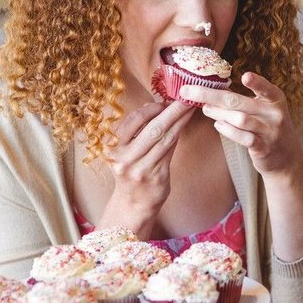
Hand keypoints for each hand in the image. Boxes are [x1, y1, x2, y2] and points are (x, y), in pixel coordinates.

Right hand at [100, 100, 194, 232]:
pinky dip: (178, 134)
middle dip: (171, 110)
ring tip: (190, 108)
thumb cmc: (130, 171)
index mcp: (112, 148)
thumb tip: (153, 106)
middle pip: (152, 128)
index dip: (151, 108)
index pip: (133, 120)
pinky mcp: (156, 176)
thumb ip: (137, 130)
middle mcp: (124, 158)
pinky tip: (185, 124)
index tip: (165, 100)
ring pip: (164, 138)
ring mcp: (141, 168)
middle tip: (185, 98)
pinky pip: (170, 150)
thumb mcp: (125, 151)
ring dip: (180, 120)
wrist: (132, 204)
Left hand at [180, 72, 300, 176]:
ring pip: (240, 119)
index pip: (266, 88)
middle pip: (239, 102)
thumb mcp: (265, 109)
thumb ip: (244, 100)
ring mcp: (270, 131)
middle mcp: (275, 113)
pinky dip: (228, 131)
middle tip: (188, 90)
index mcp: (275, 99)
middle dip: (210, 95)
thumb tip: (210, 91)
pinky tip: (218, 125)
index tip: (245, 76)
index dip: (257, 82)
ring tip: (205, 109)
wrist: (286, 157)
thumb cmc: (268, 127)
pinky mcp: (264, 147)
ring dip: (218, 113)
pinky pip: (244, 138)